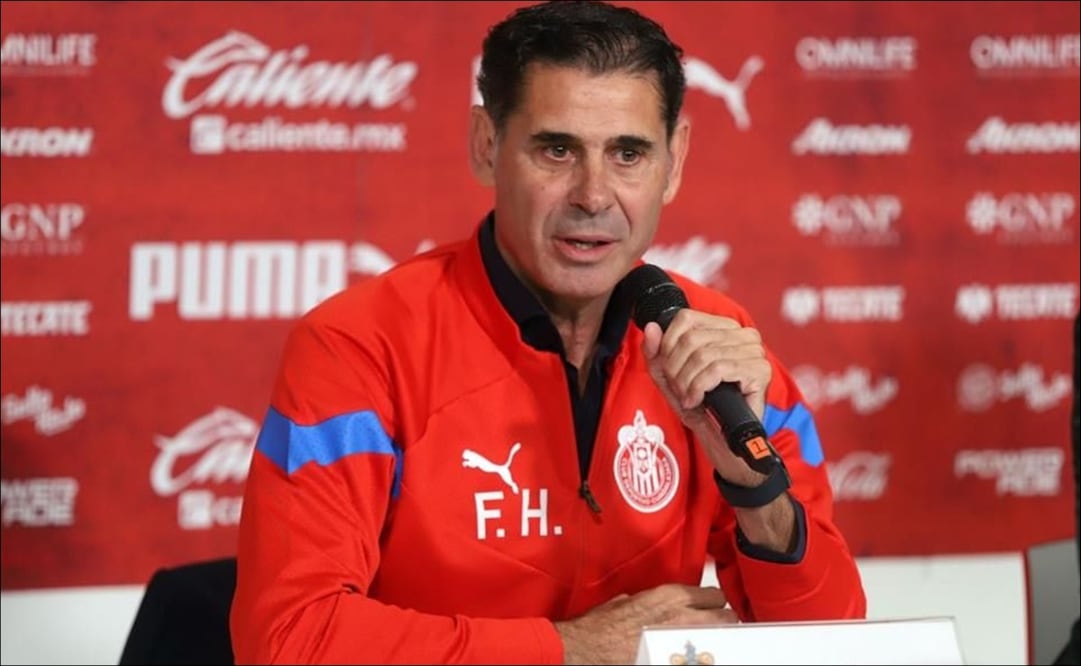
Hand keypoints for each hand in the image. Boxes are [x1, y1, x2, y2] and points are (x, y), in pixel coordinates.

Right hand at [554, 584, 736, 664]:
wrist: (586, 649)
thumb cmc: (600, 626)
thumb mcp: (625, 601)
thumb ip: (648, 600)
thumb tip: (654, 603)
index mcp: (671, 597)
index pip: (713, 595)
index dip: (710, 603)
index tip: (707, 609)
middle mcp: (684, 617)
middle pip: (726, 617)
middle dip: (720, 622)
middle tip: (711, 629)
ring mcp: (684, 643)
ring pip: (721, 639)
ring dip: (714, 640)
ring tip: (704, 646)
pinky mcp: (676, 662)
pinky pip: (701, 659)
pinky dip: (698, 658)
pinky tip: (688, 658)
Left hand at [641, 310, 771, 485]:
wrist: (723, 441)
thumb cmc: (700, 406)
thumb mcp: (669, 377)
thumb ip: (656, 352)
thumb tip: (651, 327)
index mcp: (723, 327)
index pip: (685, 318)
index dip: (668, 346)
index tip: (669, 371)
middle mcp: (743, 334)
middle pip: (691, 339)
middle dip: (676, 369)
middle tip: (679, 389)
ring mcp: (755, 352)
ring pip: (703, 354)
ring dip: (686, 382)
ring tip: (688, 397)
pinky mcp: (760, 371)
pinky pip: (718, 369)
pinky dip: (699, 387)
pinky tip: (698, 400)